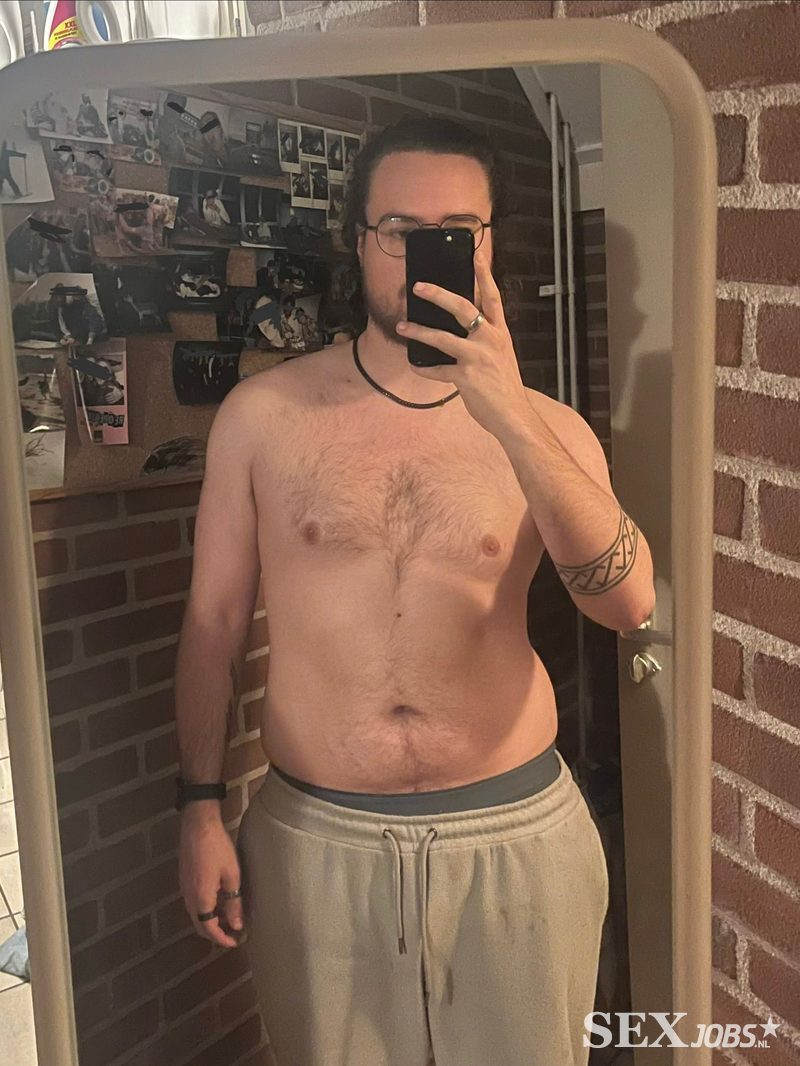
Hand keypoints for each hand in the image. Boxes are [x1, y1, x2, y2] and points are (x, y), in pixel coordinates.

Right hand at [179, 811, 245, 948]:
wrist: (198, 825)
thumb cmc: (218, 848)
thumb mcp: (231, 875)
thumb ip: (233, 902)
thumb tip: (237, 925)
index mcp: (200, 899)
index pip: (209, 929)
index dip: (222, 939)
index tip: (236, 942)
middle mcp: (188, 898)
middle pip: (199, 924)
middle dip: (215, 933)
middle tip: (233, 933)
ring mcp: (184, 888)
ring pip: (195, 914)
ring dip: (210, 921)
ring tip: (228, 918)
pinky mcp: (184, 879)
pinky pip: (193, 903)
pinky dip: (205, 909)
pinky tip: (218, 902)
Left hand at [395, 243, 530, 438]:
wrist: (514, 415)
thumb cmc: (505, 387)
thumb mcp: (502, 356)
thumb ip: (485, 341)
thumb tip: (463, 330)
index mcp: (500, 334)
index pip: (493, 298)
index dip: (485, 275)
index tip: (477, 255)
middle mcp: (490, 341)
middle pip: (463, 308)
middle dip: (439, 294)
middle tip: (419, 286)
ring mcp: (477, 358)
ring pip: (443, 338)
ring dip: (419, 331)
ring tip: (402, 326)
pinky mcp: (465, 377)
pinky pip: (437, 370)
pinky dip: (423, 368)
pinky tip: (414, 366)